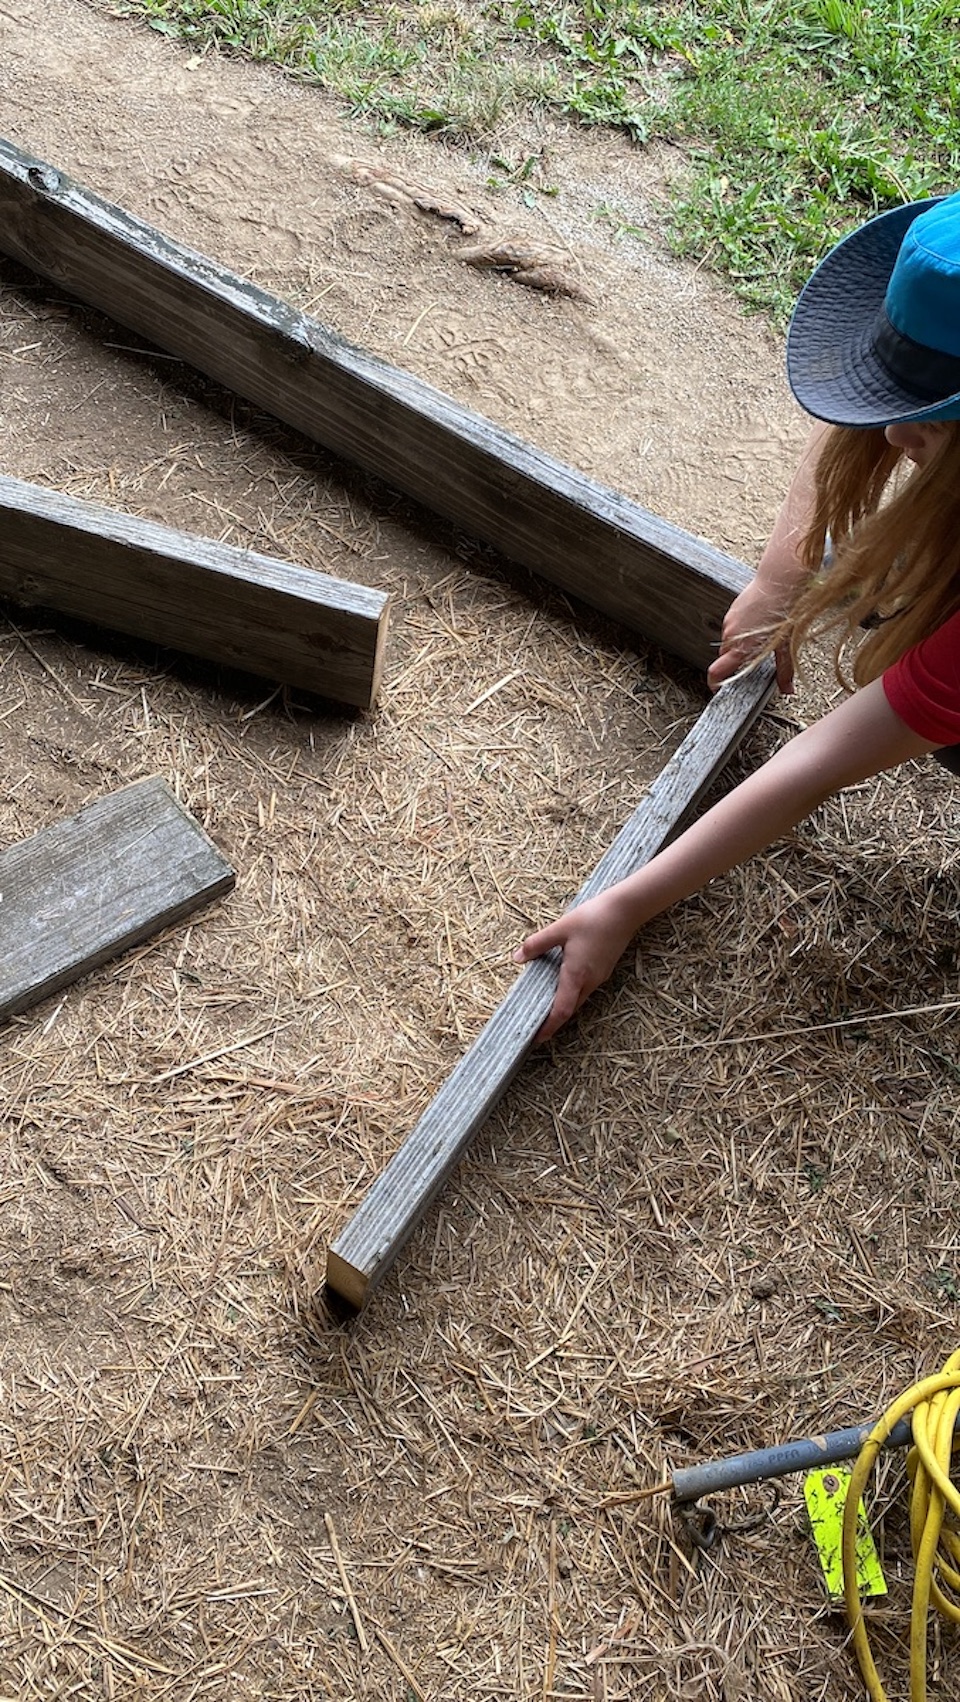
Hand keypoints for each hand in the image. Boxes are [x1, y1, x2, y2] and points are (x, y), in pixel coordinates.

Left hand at [514, 890, 637, 1041]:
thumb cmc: (592, 918)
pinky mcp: (604, 970)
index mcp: (576, 974)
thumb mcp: (560, 928)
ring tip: (546, 1007)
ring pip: (579, 999)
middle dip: (554, 1020)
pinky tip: (563, 984)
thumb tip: (518, 958)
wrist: (625, 911)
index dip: (550, 1026)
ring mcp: (599, 977)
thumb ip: (537, 944)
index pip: (562, 1010)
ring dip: (564, 1006)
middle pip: (570, 1009)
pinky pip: (586, 988)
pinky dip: (573, 993)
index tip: (538, 1038)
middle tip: (537, 1025)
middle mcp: (590, 981)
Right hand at [707, 577, 793, 694]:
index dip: (714, 683)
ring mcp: (729, 622)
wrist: (779, 582)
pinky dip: (740, 633)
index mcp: (741, 648)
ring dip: (737, 647)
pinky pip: (731, 628)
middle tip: (750, 662)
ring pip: (727, 643)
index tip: (718, 688)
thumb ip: (784, 670)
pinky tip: (756, 627)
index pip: (717, 671)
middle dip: (733, 663)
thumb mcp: (786, 646)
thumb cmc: (782, 612)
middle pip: (723, 658)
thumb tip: (787, 690)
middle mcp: (731, 636)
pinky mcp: (731, 611)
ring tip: (757, 641)